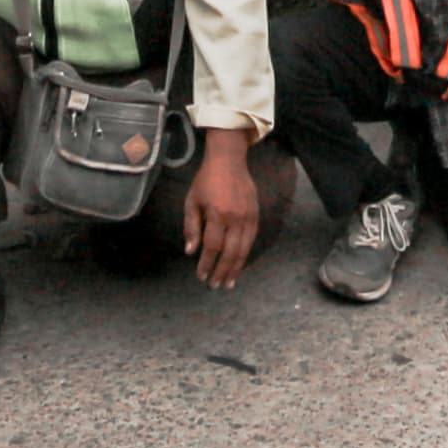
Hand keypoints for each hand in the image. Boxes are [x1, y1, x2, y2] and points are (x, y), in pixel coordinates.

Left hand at [181, 132, 261, 286]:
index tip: (202, 276)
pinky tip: (239, 265)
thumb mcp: (192, 201)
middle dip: (222, 271)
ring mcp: (248, 217)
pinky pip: (251, 240)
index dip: (207, 264)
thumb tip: (191, 251)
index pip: (212, 247)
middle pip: (230, 253)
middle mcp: (235, 218)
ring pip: (243, 249)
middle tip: (215, 286)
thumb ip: (191, 227)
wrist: (229, 161)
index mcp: (217, 214)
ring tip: (229, 283)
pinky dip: (245, 255)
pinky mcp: (256, 215)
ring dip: (236, 269)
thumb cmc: (206, 181)